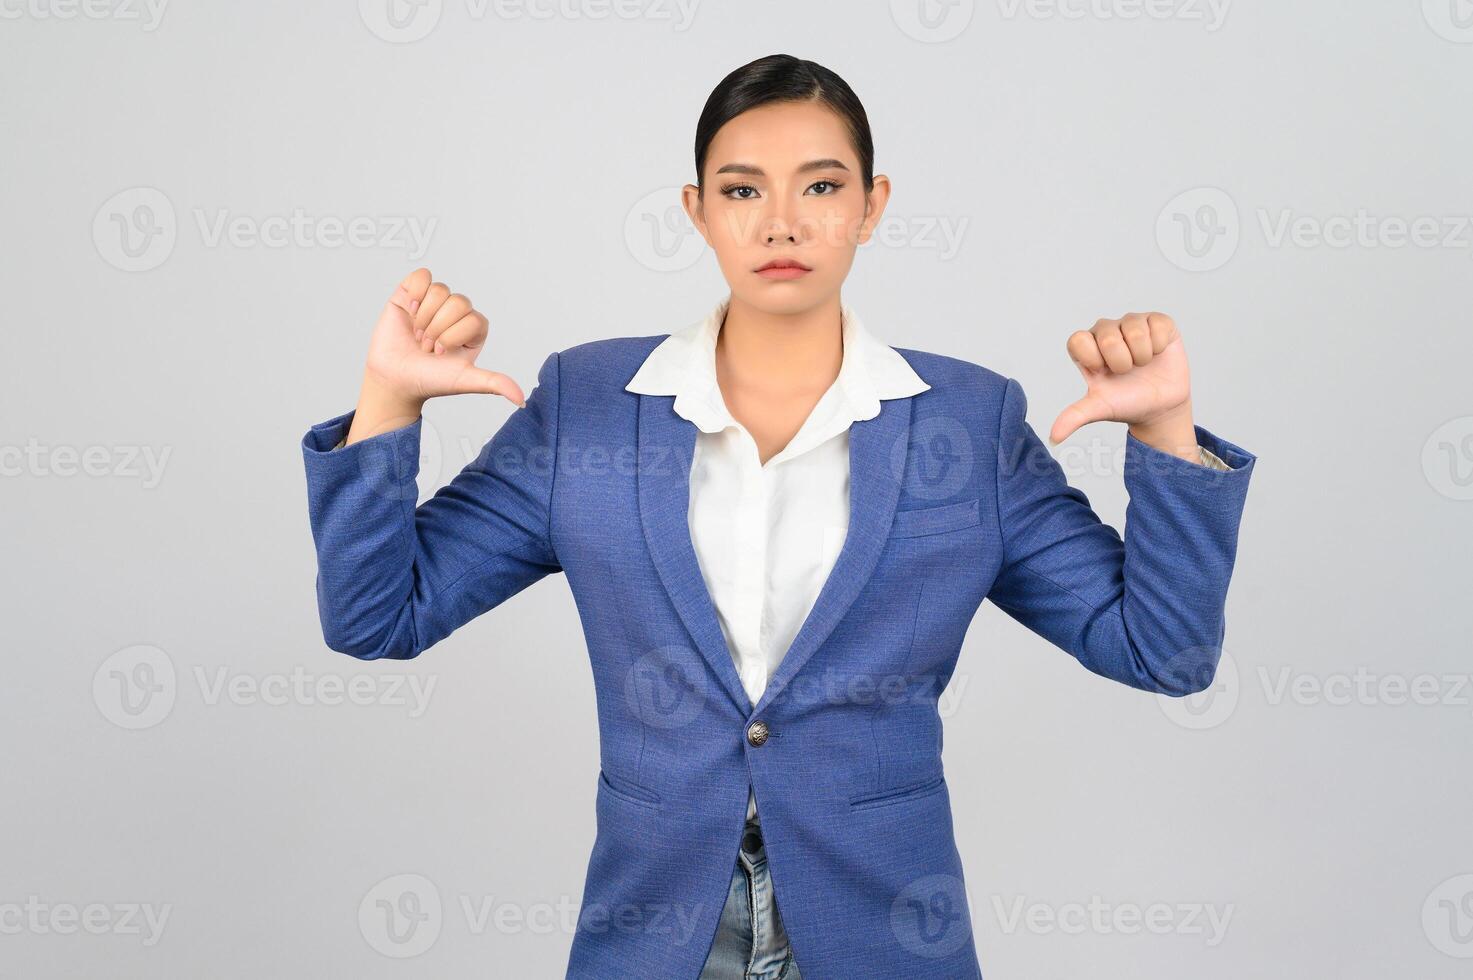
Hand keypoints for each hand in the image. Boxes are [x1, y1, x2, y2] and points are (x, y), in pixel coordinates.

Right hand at [344, 269, 525, 445]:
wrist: (394, 379)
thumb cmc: (429, 380)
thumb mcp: (465, 380)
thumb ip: (494, 383)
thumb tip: (521, 399)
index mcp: (474, 329)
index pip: (475, 319)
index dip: (454, 336)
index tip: (440, 354)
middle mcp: (456, 313)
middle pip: (459, 302)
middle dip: (439, 328)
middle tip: (427, 347)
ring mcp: (433, 303)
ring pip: (441, 290)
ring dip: (425, 317)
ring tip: (417, 334)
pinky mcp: (411, 294)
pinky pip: (421, 276)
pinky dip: (416, 292)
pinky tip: (409, 310)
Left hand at [1049, 312, 1192, 446]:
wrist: (1160, 407)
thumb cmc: (1126, 403)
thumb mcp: (1098, 408)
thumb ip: (1074, 416)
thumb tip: (1053, 438)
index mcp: (1086, 347)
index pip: (1077, 340)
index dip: (1093, 360)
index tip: (1102, 373)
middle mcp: (1106, 331)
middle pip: (1107, 337)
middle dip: (1121, 362)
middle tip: (1126, 372)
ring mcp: (1131, 323)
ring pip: (1134, 330)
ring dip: (1141, 355)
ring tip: (1142, 364)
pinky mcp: (1156, 321)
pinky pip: (1156, 324)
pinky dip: (1158, 345)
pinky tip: (1156, 353)